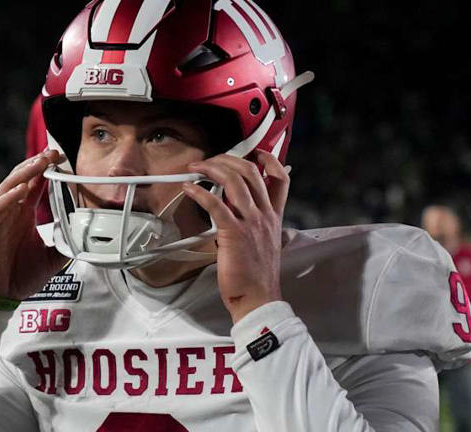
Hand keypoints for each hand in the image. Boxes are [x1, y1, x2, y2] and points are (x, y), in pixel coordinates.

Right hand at [0, 150, 67, 299]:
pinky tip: (22, 189)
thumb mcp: (51, 259)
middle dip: (37, 164)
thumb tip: (83, 236)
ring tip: (40, 162)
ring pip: (8, 187)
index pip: (35, 185)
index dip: (46, 170)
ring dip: (24, 173)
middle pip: (22, 179)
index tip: (62, 158)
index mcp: (23, 215)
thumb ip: (65, 243)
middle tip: (54, 152)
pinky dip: (8, 197)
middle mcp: (10, 212)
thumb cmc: (19, 277)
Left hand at [182, 150, 288, 323]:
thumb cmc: (256, 276)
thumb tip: (234, 210)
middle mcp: (265, 215)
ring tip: (196, 168)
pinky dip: (199, 192)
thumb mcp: (264, 243)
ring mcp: (251, 223)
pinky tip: (188, 188)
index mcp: (274, 217)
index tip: (255, 152)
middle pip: (251, 171)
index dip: (269, 159)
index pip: (281, 178)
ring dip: (212, 168)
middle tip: (211, 160)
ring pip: (234, 181)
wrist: (258, 298)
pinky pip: (215, 204)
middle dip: (228, 159)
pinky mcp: (234, 233)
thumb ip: (254, 223)